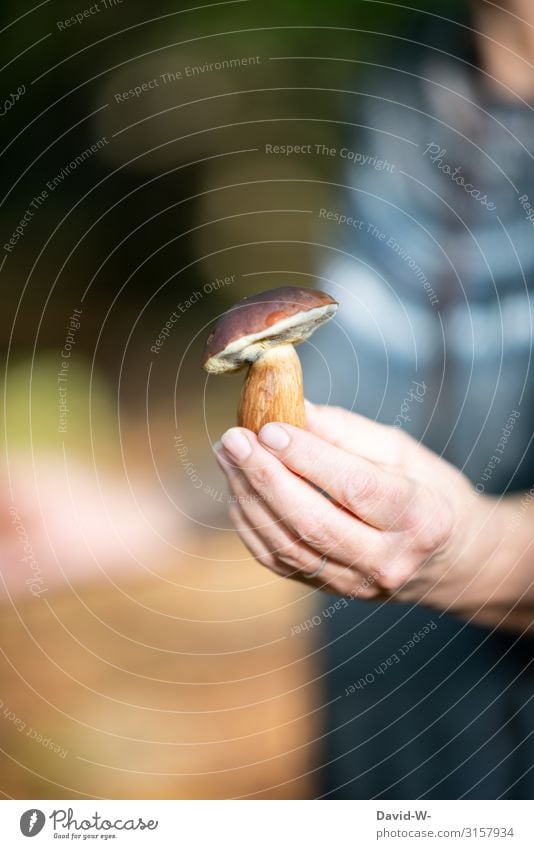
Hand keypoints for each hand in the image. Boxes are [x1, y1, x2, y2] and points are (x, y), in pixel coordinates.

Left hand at [214, 403, 515, 623]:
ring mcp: (358, 585)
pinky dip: (251, 526)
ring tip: (227, 457)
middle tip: (233, 439)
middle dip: (264, 476)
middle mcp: (389, 560)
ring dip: (248, 499)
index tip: (270, 428)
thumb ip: (346, 432)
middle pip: (312, 521)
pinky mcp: (332, 591)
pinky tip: (238, 491)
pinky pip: (280, 562)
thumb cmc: (431, 493)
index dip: (307, 457)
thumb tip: (291, 409)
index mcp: (420, 518)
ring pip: (288, 546)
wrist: (453, 558)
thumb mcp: (403, 451)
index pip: (355, 487)